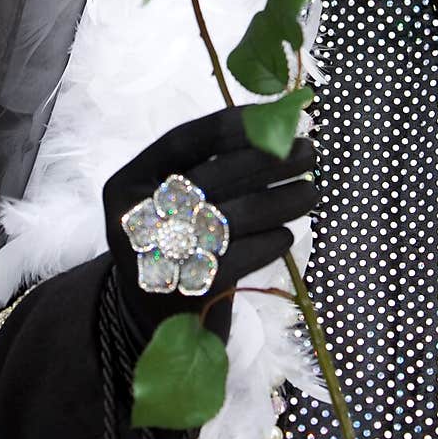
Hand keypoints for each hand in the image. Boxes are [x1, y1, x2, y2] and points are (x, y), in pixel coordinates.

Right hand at [103, 106, 316, 341]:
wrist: (152, 320)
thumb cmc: (173, 241)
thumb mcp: (170, 200)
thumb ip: (209, 165)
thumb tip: (277, 128)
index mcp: (127, 183)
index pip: (180, 141)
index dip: (229, 127)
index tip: (274, 118)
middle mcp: (134, 217)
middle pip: (210, 176)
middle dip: (267, 161)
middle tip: (309, 151)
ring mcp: (158, 256)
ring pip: (232, 217)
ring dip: (280, 201)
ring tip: (311, 192)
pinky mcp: (186, 290)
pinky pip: (240, 256)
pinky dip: (269, 242)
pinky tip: (286, 234)